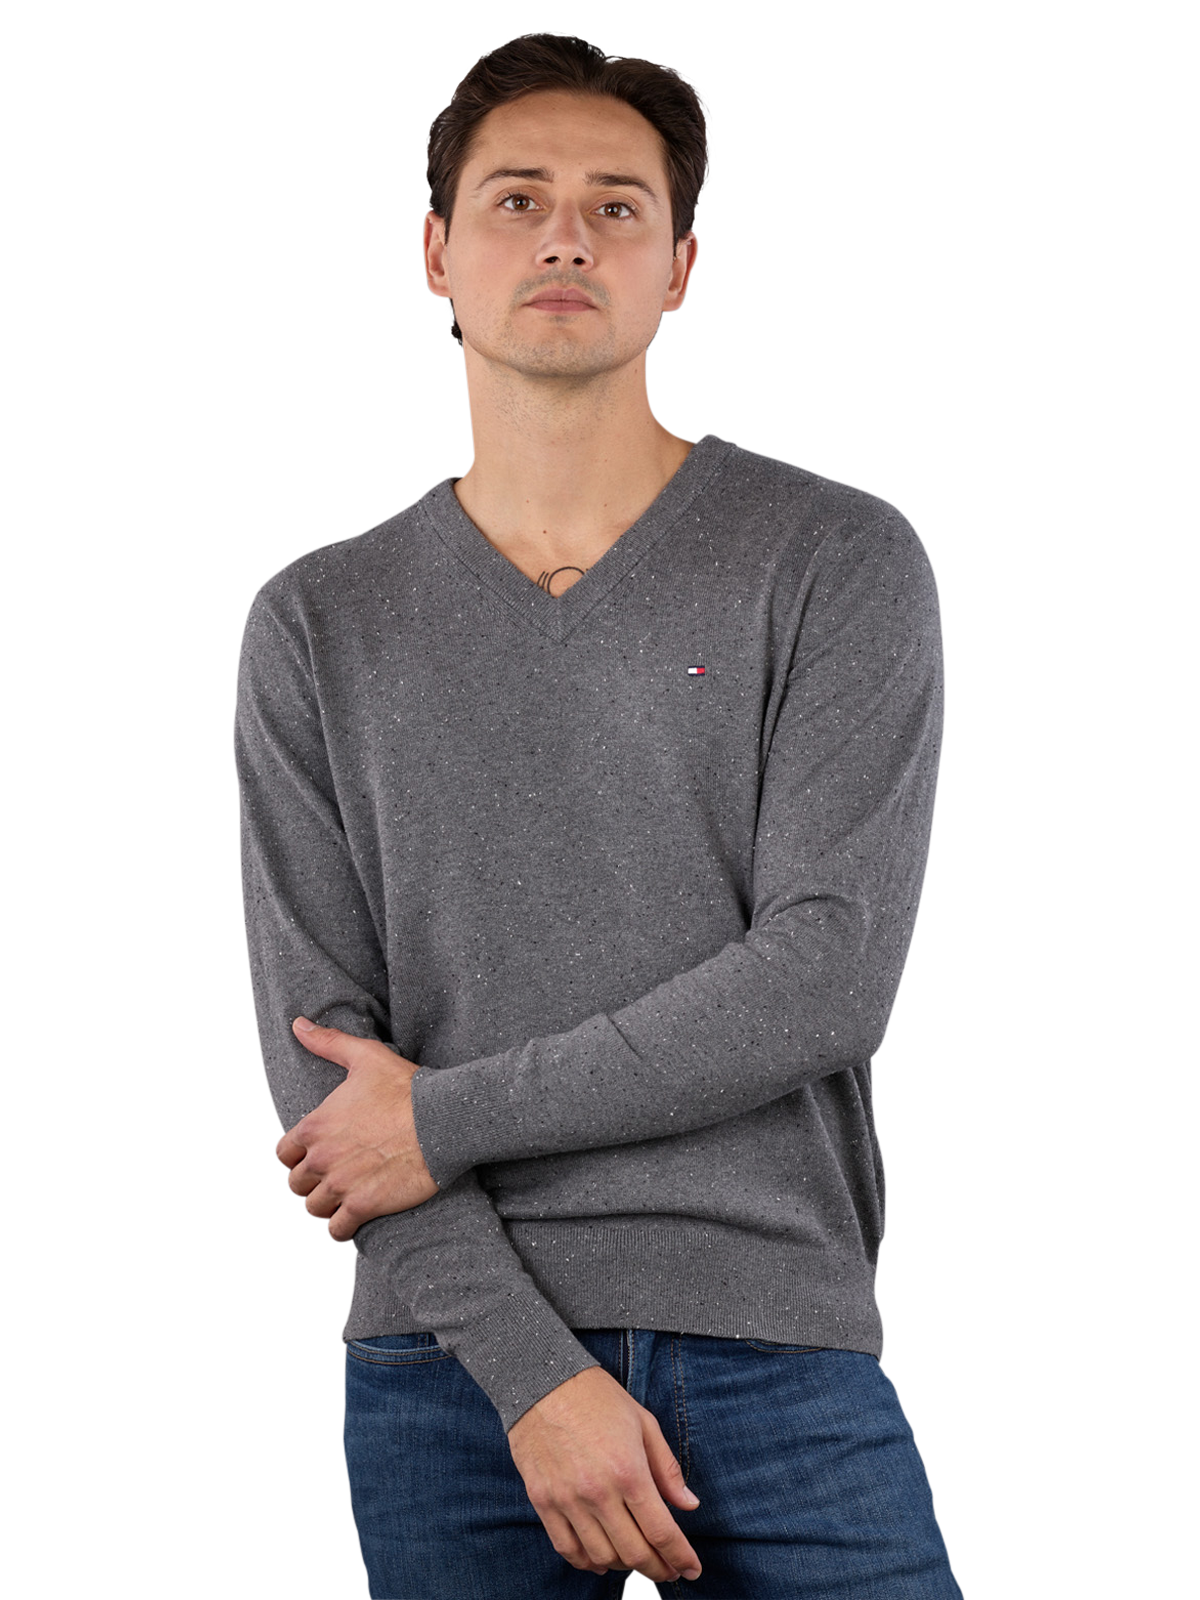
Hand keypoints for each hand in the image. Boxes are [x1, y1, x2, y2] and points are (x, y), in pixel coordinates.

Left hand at [274, 1018, 439, 1240]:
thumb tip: (298, 1025)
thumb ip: (328, 1042)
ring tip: (342, 1199)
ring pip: (314, 1209)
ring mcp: (341, 1184)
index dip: (297, 1156)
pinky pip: (338, 1230)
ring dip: (326, 1206)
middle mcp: (321, 1158)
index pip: (284, 1153)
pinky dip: (342, 1228)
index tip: (313, 1156)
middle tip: (332, 1177)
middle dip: (311, 1182)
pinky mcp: (364, 1206)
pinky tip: (353, 1220)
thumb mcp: (365, 1056)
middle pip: (297, 1184)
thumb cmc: (406, 1087)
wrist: (441, 1120)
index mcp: (315, 1125)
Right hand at [507, 1366, 702, 1584]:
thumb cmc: (594, 1396)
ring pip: (602, 1557)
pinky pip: (567, 1549)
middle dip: (658, 1568)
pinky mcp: (543, 1502)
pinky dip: (587, 1563)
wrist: (542, 1381)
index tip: (691, 1568)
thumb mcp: (643, 1422)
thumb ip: (667, 1468)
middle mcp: (598, 1492)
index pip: (661, 1531)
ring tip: (636, 1559)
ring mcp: (567, 1500)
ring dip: (625, 1567)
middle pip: (634, 1552)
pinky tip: (601, 1559)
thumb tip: (688, 1503)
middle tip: (669, 1569)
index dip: (681, 1557)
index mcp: (628, 1470)